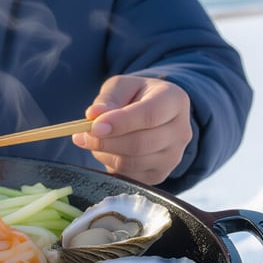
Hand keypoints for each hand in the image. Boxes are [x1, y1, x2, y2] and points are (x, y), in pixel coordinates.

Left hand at [72, 75, 191, 185]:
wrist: (154, 114)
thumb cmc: (136, 96)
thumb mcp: (122, 86)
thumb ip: (108, 98)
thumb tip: (93, 115)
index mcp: (175, 101)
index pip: (150, 115)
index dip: (121, 122)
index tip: (94, 126)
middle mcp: (181, 131)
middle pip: (141, 144)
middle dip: (105, 141)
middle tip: (82, 135)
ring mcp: (173, 157)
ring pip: (132, 163)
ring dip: (104, 153)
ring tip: (92, 140)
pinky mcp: (160, 175)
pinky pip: (128, 176)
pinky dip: (110, 165)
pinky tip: (106, 151)